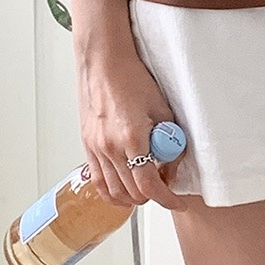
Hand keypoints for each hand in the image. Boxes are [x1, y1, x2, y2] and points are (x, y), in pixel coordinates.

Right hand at [75, 37, 188, 211]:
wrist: (104, 63)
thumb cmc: (132, 78)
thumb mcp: (161, 107)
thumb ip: (170, 137)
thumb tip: (174, 159)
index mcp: (132, 138)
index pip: (150, 185)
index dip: (167, 198)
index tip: (177, 201)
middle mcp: (111, 148)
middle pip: (133, 192)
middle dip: (153, 195)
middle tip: (166, 185)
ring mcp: (96, 149)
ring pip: (114, 192)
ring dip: (133, 196)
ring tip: (147, 187)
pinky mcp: (87, 146)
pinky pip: (98, 181)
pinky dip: (111, 193)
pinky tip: (123, 191)